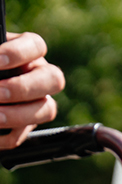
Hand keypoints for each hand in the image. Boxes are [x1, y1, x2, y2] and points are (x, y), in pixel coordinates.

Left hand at [0, 32, 64, 148]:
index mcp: (26, 52)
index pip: (35, 46)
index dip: (18, 53)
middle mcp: (37, 76)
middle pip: (53, 79)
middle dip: (24, 88)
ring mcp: (35, 101)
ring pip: (47, 110)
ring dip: (19, 115)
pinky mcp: (23, 125)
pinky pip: (22, 135)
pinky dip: (4, 137)